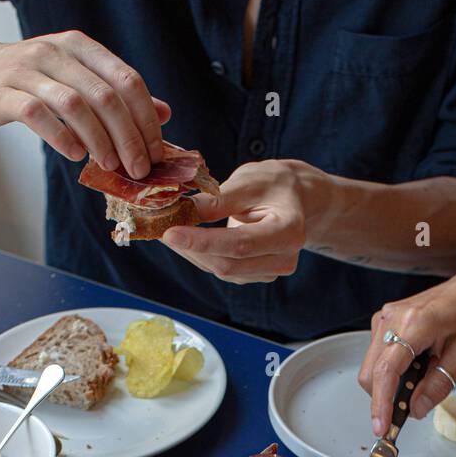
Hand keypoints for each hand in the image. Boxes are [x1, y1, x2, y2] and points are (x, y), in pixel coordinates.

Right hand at [0, 29, 170, 177]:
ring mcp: (27, 70)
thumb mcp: (73, 79)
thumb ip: (116, 94)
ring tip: (110, 166)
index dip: (146, 120)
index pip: (126, 81)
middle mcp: (55, 53)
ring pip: (75, 105)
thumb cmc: (24, 80)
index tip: (156, 152)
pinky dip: (61, 138)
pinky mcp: (2, 93)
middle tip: (139, 169)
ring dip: (99, 141)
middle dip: (129, 137)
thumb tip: (163, 113)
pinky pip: (38, 115)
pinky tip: (74, 155)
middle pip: (106, 96)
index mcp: (79, 48)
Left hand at [163, 159, 314, 282]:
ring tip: (171, 230)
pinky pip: (224, 270)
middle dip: (192, 248)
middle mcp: (284, 259)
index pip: (240, 244)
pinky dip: (202, 256)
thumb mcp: (248, 181)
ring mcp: (271, 272)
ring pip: (223, 270)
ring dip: (194, 253)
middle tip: (161, 228)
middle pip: (229, 264)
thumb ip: (218, 199)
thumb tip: (184, 211)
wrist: (294, 199)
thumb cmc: (273, 184)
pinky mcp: (257, 275)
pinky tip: (188, 240)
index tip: (171, 232)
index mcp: (288, 231)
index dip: (203, 242)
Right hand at [358, 261, 455, 435]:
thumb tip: (415, 409)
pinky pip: (379, 357)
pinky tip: (417, 366)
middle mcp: (393, 317)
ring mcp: (386, 318)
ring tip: (423, 377)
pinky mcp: (385, 321)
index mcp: (416, 322)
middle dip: (385, 398)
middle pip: (372, 373)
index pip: (387, 371)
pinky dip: (392, 372)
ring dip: (390, 384)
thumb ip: (440, 383)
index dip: (381, 404)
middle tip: (413, 407)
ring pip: (373, 367)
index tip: (381, 427)